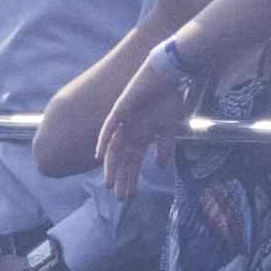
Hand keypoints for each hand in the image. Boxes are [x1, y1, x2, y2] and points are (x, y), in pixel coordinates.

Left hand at [96, 52, 193, 205]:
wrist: (171, 74)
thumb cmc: (172, 98)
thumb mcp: (171, 127)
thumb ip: (165, 146)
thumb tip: (160, 166)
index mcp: (142, 135)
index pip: (133, 161)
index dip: (131, 178)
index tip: (130, 195)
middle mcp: (131, 130)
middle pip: (122, 159)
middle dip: (121, 177)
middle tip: (118, 196)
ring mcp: (125, 121)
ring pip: (114, 148)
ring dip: (111, 165)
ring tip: (109, 183)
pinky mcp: (121, 109)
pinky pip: (109, 127)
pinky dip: (104, 140)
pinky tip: (99, 155)